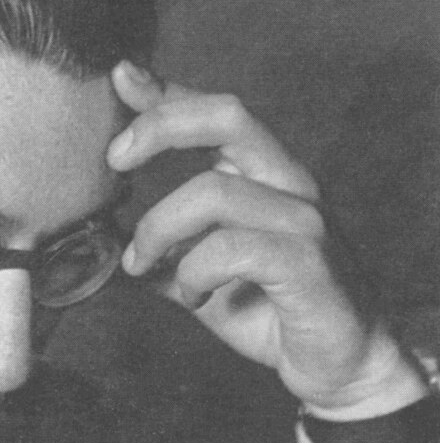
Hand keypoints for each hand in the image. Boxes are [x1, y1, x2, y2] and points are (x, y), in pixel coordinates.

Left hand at [108, 62, 426, 417]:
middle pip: (228, 115)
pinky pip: (234, 248)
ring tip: (142, 267)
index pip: (216, 113)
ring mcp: (303, 220)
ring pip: (214, 190)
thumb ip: (164, 247)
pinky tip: (189, 297)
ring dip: (159, 229)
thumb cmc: (268, 312)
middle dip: (161, 125)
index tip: (120, 76)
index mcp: (265, 175)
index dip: (167, 91)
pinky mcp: (309, 263)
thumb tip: (104, 236)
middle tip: (115, 161)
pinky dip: (193, 272)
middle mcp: (289, 183)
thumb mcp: (200, 273)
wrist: (337, 366)